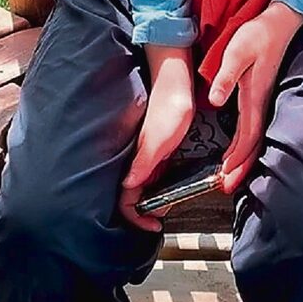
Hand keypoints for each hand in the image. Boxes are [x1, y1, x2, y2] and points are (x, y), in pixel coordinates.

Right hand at [119, 47, 195, 231]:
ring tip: (168, 200)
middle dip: (145, 210)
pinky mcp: (153, 142)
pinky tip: (169, 179)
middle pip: (131, 195)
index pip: (126, 200)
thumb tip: (130, 187)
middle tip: (163, 213)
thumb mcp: (161, 139)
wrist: (177, 76)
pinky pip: (150, 169)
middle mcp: (136, 158)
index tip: (152, 224)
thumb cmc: (171, 102)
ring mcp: (144, 151)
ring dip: (152, 196)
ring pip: (140, 183)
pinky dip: (157, 181)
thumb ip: (144, 164)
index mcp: (135, 160)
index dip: (136, 217)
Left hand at [210, 2, 302, 193]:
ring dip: (244, 158)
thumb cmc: (259, 34)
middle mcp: (261, 102)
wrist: (279, 22)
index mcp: (254, 96)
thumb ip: (225, 76)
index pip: (247, 136)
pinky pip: (254, 126)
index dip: (237, 158)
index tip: (226, 176)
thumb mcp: (237, 52)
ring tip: (230, 175)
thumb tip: (215, 100)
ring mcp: (263, 99)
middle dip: (241, 167)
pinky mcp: (261, 94)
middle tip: (226, 186)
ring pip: (254, 137)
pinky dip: (246, 143)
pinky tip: (239, 147)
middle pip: (253, 144)